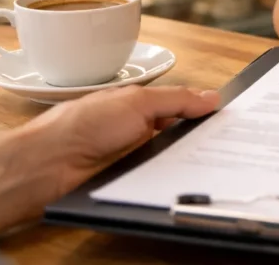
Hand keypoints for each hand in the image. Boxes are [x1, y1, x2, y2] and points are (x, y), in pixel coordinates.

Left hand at [0, 85, 218, 237]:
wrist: (49, 165)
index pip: (181, 105)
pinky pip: (161, 179)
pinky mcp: (131, 180)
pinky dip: (173, 179)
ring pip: (174, 157)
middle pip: (181, 133)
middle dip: (201, 136)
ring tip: (214, 162)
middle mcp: (138, 129)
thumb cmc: (81, 125)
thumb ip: (177, 99)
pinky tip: (186, 180)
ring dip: (188, 160)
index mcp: (139, 104)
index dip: (202, 110)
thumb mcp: (137, 102)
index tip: (229, 116)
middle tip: (228, 141)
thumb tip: (211, 98)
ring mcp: (135, 156)